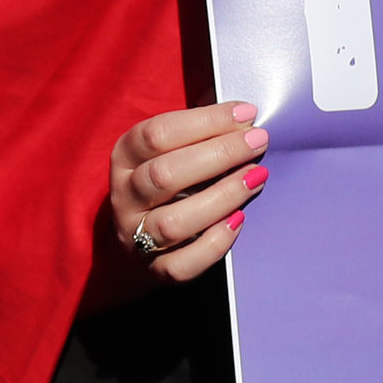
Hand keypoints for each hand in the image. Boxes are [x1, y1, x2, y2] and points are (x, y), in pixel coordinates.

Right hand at [106, 102, 267, 283]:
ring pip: (173, 221)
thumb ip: (198, 132)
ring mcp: (135, 235)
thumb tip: (243, 115)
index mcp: (125, 157)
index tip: (246, 113)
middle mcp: (125, 196)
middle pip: (164, 174)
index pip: (157, 134)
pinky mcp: (155, 269)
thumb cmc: (168, 182)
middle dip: (219, 154)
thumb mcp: (169, 150)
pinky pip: (182, 263)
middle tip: (257, 141)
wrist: (137, 238)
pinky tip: (239, 220)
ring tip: (255, 176)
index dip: (204, 121)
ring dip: (222, 196)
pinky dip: (214, 243)